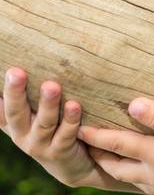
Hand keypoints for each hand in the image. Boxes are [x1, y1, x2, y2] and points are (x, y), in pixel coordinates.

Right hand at [0, 67, 138, 190]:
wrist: (71, 164)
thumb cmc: (53, 129)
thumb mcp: (35, 114)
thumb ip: (29, 96)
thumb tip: (24, 60)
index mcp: (13, 123)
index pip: (0, 108)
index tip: (2, 73)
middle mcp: (22, 134)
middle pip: (16, 113)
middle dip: (15, 92)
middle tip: (16, 72)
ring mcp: (40, 145)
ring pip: (44, 123)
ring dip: (48, 104)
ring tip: (52, 86)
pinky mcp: (61, 152)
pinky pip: (66, 134)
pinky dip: (71, 120)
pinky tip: (75, 105)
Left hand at [78, 97, 153, 194]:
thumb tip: (132, 105)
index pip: (118, 144)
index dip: (98, 136)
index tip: (80, 129)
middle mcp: (151, 175)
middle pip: (116, 167)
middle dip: (100, 157)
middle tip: (87, 147)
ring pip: (128, 179)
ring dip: (115, 168)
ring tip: (108, 159)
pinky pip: (144, 187)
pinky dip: (134, 178)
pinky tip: (141, 172)